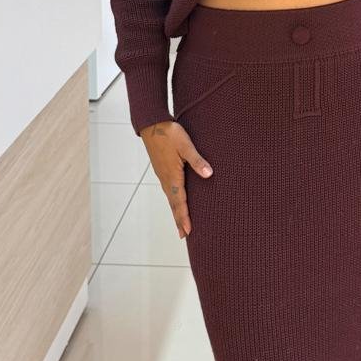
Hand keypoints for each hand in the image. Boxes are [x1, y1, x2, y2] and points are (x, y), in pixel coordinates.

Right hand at [140, 119, 213, 237]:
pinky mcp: (162, 170)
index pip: (179, 202)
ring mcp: (163, 175)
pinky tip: (177, 201)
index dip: (184, 217)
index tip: (188, 232)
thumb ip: (197, 160)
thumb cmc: (169, 134)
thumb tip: (209, 174)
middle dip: (179, 220)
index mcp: (172, 176)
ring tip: (181, 223)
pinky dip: (173, 200)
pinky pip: (169, 190)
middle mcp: (166, 179)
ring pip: (171, 198)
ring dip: (176, 211)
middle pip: (174, 204)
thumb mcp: (186, 145)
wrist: (152, 124)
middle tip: (184, 235)